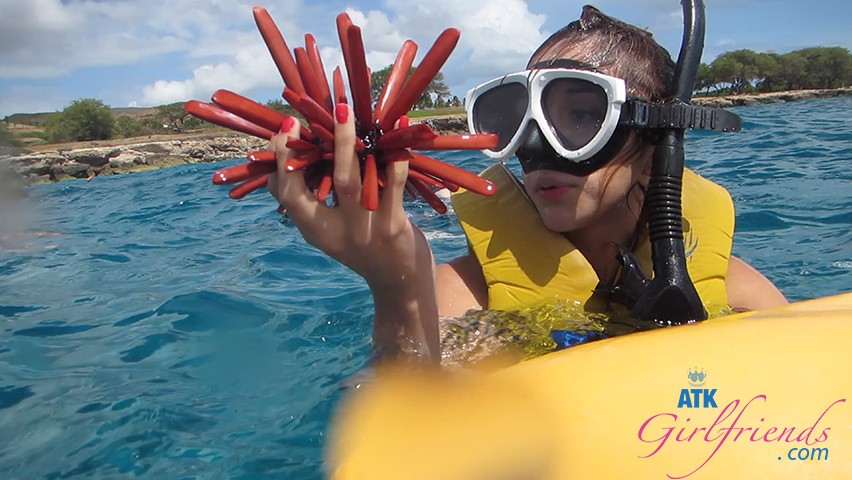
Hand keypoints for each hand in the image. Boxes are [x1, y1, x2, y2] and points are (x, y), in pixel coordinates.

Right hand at [268, 104, 438, 358]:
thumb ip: (309, 205)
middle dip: (301, 152)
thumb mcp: (329, 232)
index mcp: (315, 231)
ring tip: (343, 111)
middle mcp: (334, 232)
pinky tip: (397, 131)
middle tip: (301, 119)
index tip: (286, 130)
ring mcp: (363, 230)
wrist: (402, 284)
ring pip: (349, 181)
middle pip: (308, 189)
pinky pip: (393, 185)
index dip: (281, 161)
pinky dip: (395, 158)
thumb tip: (278, 170)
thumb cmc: (364, 248)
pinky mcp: (393, 227)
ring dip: (345, 143)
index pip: (285, 195)